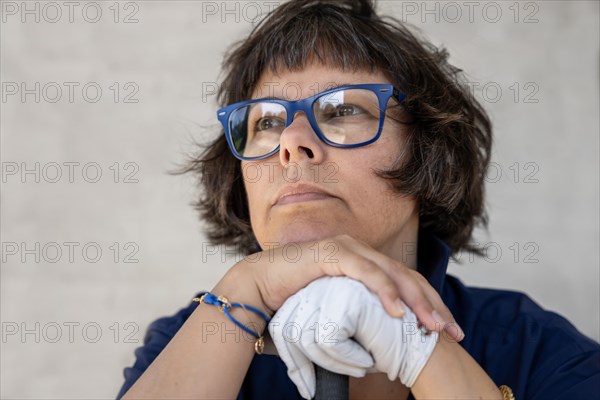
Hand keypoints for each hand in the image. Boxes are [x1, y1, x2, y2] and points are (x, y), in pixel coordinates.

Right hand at [233, 234, 462, 339]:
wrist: (257, 286)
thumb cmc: (294, 298)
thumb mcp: (337, 306)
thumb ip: (359, 312)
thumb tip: (381, 338)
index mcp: (364, 261)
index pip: (405, 281)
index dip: (429, 304)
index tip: (447, 331)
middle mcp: (360, 250)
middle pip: (406, 276)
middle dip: (433, 304)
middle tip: (452, 331)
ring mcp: (346, 248)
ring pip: (391, 273)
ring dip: (415, 300)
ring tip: (431, 326)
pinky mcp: (332, 253)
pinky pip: (364, 272)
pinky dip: (383, 290)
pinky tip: (397, 312)